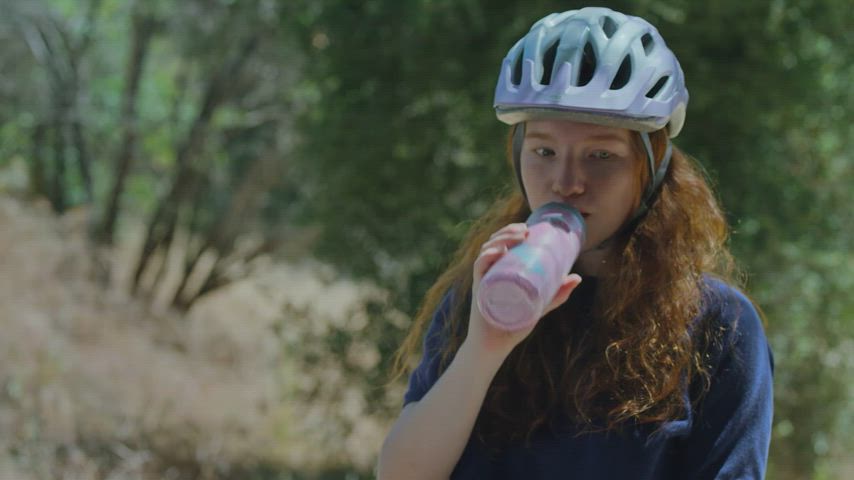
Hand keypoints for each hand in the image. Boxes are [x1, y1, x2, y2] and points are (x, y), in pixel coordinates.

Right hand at [466, 223, 582, 357]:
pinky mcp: (479, 290)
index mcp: (501, 270)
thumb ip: (557, 293)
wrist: (496, 345)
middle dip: (508, 231)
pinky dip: (487, 257)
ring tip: (517, 236)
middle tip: (525, 230)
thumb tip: (577, 278)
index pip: (502, 244)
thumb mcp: (540, 305)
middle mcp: (490, 272)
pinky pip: (479, 269)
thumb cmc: (514, 325)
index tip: (528, 228)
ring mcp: (484, 280)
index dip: (512, 231)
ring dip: (500, 239)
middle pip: (494, 243)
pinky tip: (498, 251)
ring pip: (487, 251)